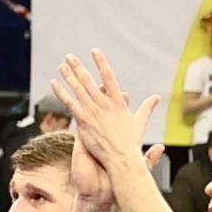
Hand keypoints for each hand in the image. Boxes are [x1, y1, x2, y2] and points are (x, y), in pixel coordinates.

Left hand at [53, 49, 144, 167]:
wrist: (122, 159)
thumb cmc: (131, 143)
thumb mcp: (140, 122)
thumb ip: (147, 107)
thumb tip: (157, 98)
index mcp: (118, 103)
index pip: (109, 78)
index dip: (101, 63)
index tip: (95, 52)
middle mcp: (105, 105)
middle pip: (89, 81)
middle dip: (79, 67)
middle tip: (70, 56)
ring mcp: (93, 112)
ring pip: (78, 89)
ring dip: (69, 76)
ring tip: (62, 65)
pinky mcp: (84, 121)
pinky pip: (70, 104)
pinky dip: (61, 93)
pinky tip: (54, 84)